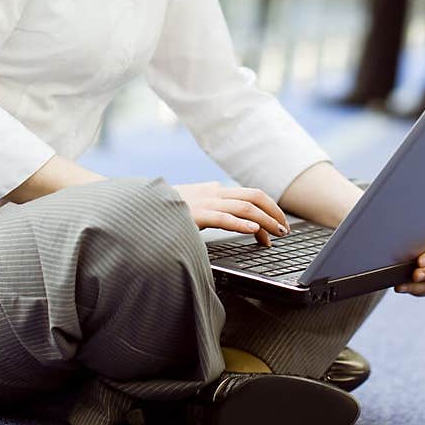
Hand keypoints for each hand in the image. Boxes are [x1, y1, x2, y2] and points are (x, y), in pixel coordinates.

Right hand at [173, 182, 289, 246]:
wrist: (140, 207)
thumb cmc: (165, 210)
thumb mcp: (192, 206)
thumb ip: (210, 208)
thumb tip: (230, 217)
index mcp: (214, 191)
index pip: (250, 196)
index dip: (268, 210)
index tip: (276, 227)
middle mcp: (213, 193)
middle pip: (254, 196)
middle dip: (274, 212)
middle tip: (284, 230)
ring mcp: (206, 202)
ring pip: (245, 206)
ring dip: (265, 220)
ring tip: (276, 234)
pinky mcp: (196, 214)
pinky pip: (223, 217)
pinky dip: (241, 223)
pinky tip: (253, 230)